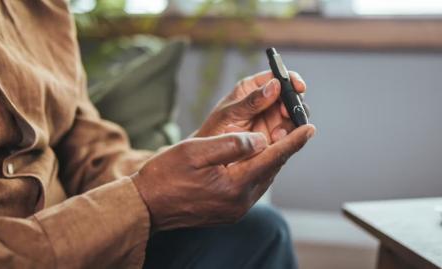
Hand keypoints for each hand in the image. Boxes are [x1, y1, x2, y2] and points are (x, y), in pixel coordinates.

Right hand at [131, 126, 314, 231]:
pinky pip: (252, 186)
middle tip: (297, 128)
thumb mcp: (196, 151)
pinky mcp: (228, 211)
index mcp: (234, 185)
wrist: (147, 205)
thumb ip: (231, 144)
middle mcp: (240, 201)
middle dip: (285, 147)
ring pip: (263, 178)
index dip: (293, 141)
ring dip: (272, 158)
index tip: (310, 128)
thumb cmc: (166, 175)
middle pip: (271, 168)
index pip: (272, 158)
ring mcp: (235, 209)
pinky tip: (257, 159)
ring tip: (280, 139)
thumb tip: (260, 139)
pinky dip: (258, 169)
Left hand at [195, 70, 307, 143]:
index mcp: (252, 88)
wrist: (209, 158)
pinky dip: (288, 137)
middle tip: (286, 113)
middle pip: (291, 96)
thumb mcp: (229, 114)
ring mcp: (272, 120)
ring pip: (294, 116)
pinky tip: (275, 141)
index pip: (277, 76)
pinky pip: (290, 134)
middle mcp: (265, 102)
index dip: (291, 80)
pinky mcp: (275, 137)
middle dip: (294, 104)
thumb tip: (275, 85)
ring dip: (292, 123)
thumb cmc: (213, 131)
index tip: (298, 87)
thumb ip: (251, 101)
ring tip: (277, 134)